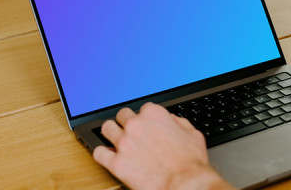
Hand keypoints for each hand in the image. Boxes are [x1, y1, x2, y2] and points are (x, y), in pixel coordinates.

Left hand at [93, 102, 234, 189]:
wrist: (184, 184)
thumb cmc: (190, 163)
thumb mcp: (192, 134)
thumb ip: (178, 122)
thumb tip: (171, 121)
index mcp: (154, 114)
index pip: (143, 108)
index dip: (146, 118)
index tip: (147, 125)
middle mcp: (136, 125)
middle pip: (122, 115)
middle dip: (127, 122)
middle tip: (131, 132)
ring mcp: (124, 143)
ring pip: (106, 129)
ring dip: (111, 133)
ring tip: (115, 139)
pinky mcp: (115, 163)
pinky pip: (98, 153)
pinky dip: (101, 154)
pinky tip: (107, 156)